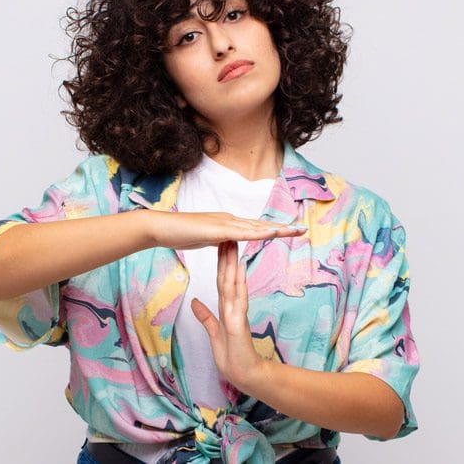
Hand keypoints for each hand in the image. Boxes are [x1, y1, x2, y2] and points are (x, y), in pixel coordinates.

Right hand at [147, 210, 305, 250]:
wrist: (160, 227)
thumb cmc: (178, 233)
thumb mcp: (204, 239)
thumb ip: (217, 240)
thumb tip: (227, 242)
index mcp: (227, 224)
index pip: (255, 228)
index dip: (273, 230)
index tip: (289, 231)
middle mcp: (229, 220)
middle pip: (261, 225)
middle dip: (282, 228)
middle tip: (303, 229)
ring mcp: (224, 223)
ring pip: (256, 227)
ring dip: (277, 229)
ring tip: (295, 230)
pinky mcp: (218, 230)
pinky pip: (243, 233)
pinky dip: (259, 233)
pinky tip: (272, 233)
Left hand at [190, 240, 268, 390]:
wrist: (246, 376)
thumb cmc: (233, 358)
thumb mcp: (214, 334)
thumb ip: (206, 317)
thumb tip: (194, 302)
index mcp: (226, 308)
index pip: (222, 280)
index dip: (220, 262)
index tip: (220, 244)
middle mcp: (233, 307)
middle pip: (228, 277)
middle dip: (227, 256)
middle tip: (228, 233)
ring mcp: (237, 313)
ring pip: (233, 283)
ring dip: (232, 264)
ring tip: (233, 244)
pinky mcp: (238, 323)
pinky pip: (238, 300)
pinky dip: (238, 284)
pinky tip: (239, 270)